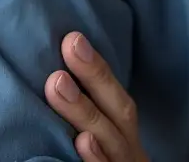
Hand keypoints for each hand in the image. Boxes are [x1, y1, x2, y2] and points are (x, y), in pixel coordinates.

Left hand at [44, 31, 149, 161]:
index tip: (73, 37)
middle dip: (96, 77)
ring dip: (85, 112)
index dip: (99, 70)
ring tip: (58, 83)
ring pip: (112, 139)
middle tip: (70, 44)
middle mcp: (130, 151)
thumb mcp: (105, 144)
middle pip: (120, 112)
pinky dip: (96, 159)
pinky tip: (81, 142)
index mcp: (126, 138)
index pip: (118, 100)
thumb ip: (90, 119)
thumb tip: (58, 79)